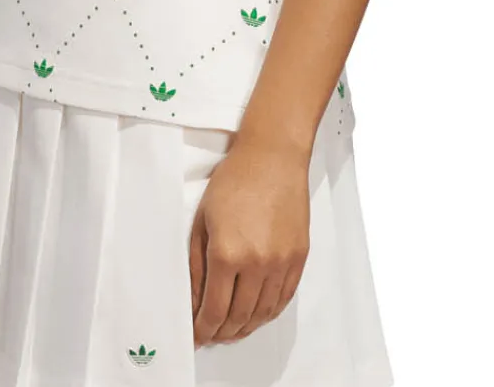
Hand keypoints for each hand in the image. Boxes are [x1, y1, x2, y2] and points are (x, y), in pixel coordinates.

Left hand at [189, 132, 310, 346]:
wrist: (272, 157)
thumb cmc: (235, 180)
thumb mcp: (202, 221)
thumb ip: (196, 266)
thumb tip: (195, 300)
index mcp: (227, 253)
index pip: (214, 310)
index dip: (203, 330)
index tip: (197, 336)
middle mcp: (256, 263)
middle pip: (238, 317)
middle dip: (222, 332)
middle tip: (212, 335)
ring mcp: (281, 262)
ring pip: (262, 313)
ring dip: (245, 327)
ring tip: (232, 329)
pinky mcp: (298, 257)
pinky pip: (283, 299)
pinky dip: (268, 313)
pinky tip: (257, 313)